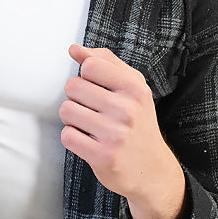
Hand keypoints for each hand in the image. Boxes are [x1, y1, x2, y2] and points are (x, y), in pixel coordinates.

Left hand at [59, 44, 186, 218]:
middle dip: (76, 98)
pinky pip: (67, 136)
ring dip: (73, 119)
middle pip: (72, 86)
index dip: (86, 76)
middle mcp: (127, 109)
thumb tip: (74, 49)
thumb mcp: (132, 88)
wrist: (151, 169)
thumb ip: (104, 63)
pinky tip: (88, 141)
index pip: (90, 66)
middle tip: (92, 110)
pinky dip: (73, 138)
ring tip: (90, 125)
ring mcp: (115, 134)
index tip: (96, 89)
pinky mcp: (102, 155)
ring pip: (66, 110)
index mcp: (135, 88)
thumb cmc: (137, 124)